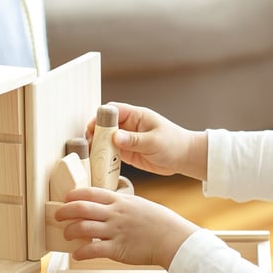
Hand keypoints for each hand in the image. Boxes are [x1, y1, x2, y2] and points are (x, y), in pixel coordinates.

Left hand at [55, 187, 197, 268]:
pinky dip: (81, 252)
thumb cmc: (159, 222)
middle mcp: (115, 213)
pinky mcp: (117, 249)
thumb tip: (106, 204)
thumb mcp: (138, 204)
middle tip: (57, 215)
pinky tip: (76, 254)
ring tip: (66, 235)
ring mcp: (115, 231)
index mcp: (120, 201)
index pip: (90, 193)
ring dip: (70, 231)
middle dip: (65, 211)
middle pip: (82, 208)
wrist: (172, 238)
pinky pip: (93, 250)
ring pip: (83, 228)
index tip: (66, 199)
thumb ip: (121, 203)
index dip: (74, 195)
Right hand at [86, 102, 206, 179]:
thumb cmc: (174, 144)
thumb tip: (115, 137)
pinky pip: (111, 152)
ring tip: (90, 154)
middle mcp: (129, 126)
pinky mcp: (127, 152)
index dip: (101, 117)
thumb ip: (134, 140)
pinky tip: (98, 162)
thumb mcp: (154, 141)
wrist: (184, 158)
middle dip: (95, 132)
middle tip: (88, 143)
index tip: (92, 127)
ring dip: (97, 146)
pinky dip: (104, 157)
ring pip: (106, 139)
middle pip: (105, 125)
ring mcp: (127, 139)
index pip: (113, 110)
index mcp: (136, 116)